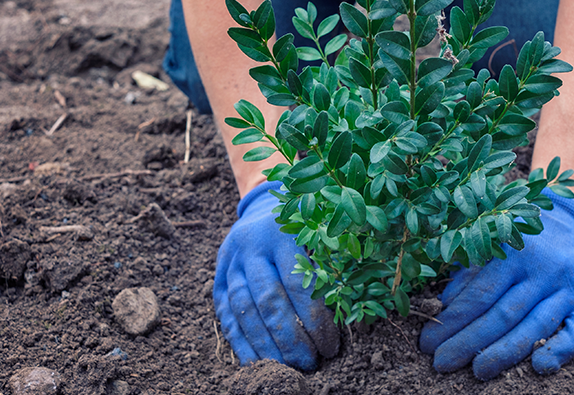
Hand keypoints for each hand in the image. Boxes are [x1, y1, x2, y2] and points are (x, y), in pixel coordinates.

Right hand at [214, 181, 339, 368]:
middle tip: (309, 362)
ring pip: (243, 309)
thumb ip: (333, 262)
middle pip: (268, 300)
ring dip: (265, 344)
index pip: (298, 283)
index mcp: (282, 232)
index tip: (330, 345)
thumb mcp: (320, 233)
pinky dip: (240, 341)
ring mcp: (230, 261)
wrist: (264, 207)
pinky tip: (256, 362)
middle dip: (290, 338)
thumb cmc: (304, 225)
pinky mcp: (218, 277)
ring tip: (286, 367)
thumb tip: (355, 310)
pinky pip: (225, 313)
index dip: (314, 319)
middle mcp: (251, 246)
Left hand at [419, 188, 573, 378]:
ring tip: (478, 371)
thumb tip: (445, 307)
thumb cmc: (518, 235)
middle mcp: (543, 269)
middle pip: (504, 314)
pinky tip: (539, 367)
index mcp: (514, 251)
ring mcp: (568, 286)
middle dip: (470, 342)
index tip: (429, 343)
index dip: (453, 322)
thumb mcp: (491, 244)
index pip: (480, 295)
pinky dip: (560, 351)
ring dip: (505, 353)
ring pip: (535, 326)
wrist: (567, 218)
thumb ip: (469, 273)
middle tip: (443, 363)